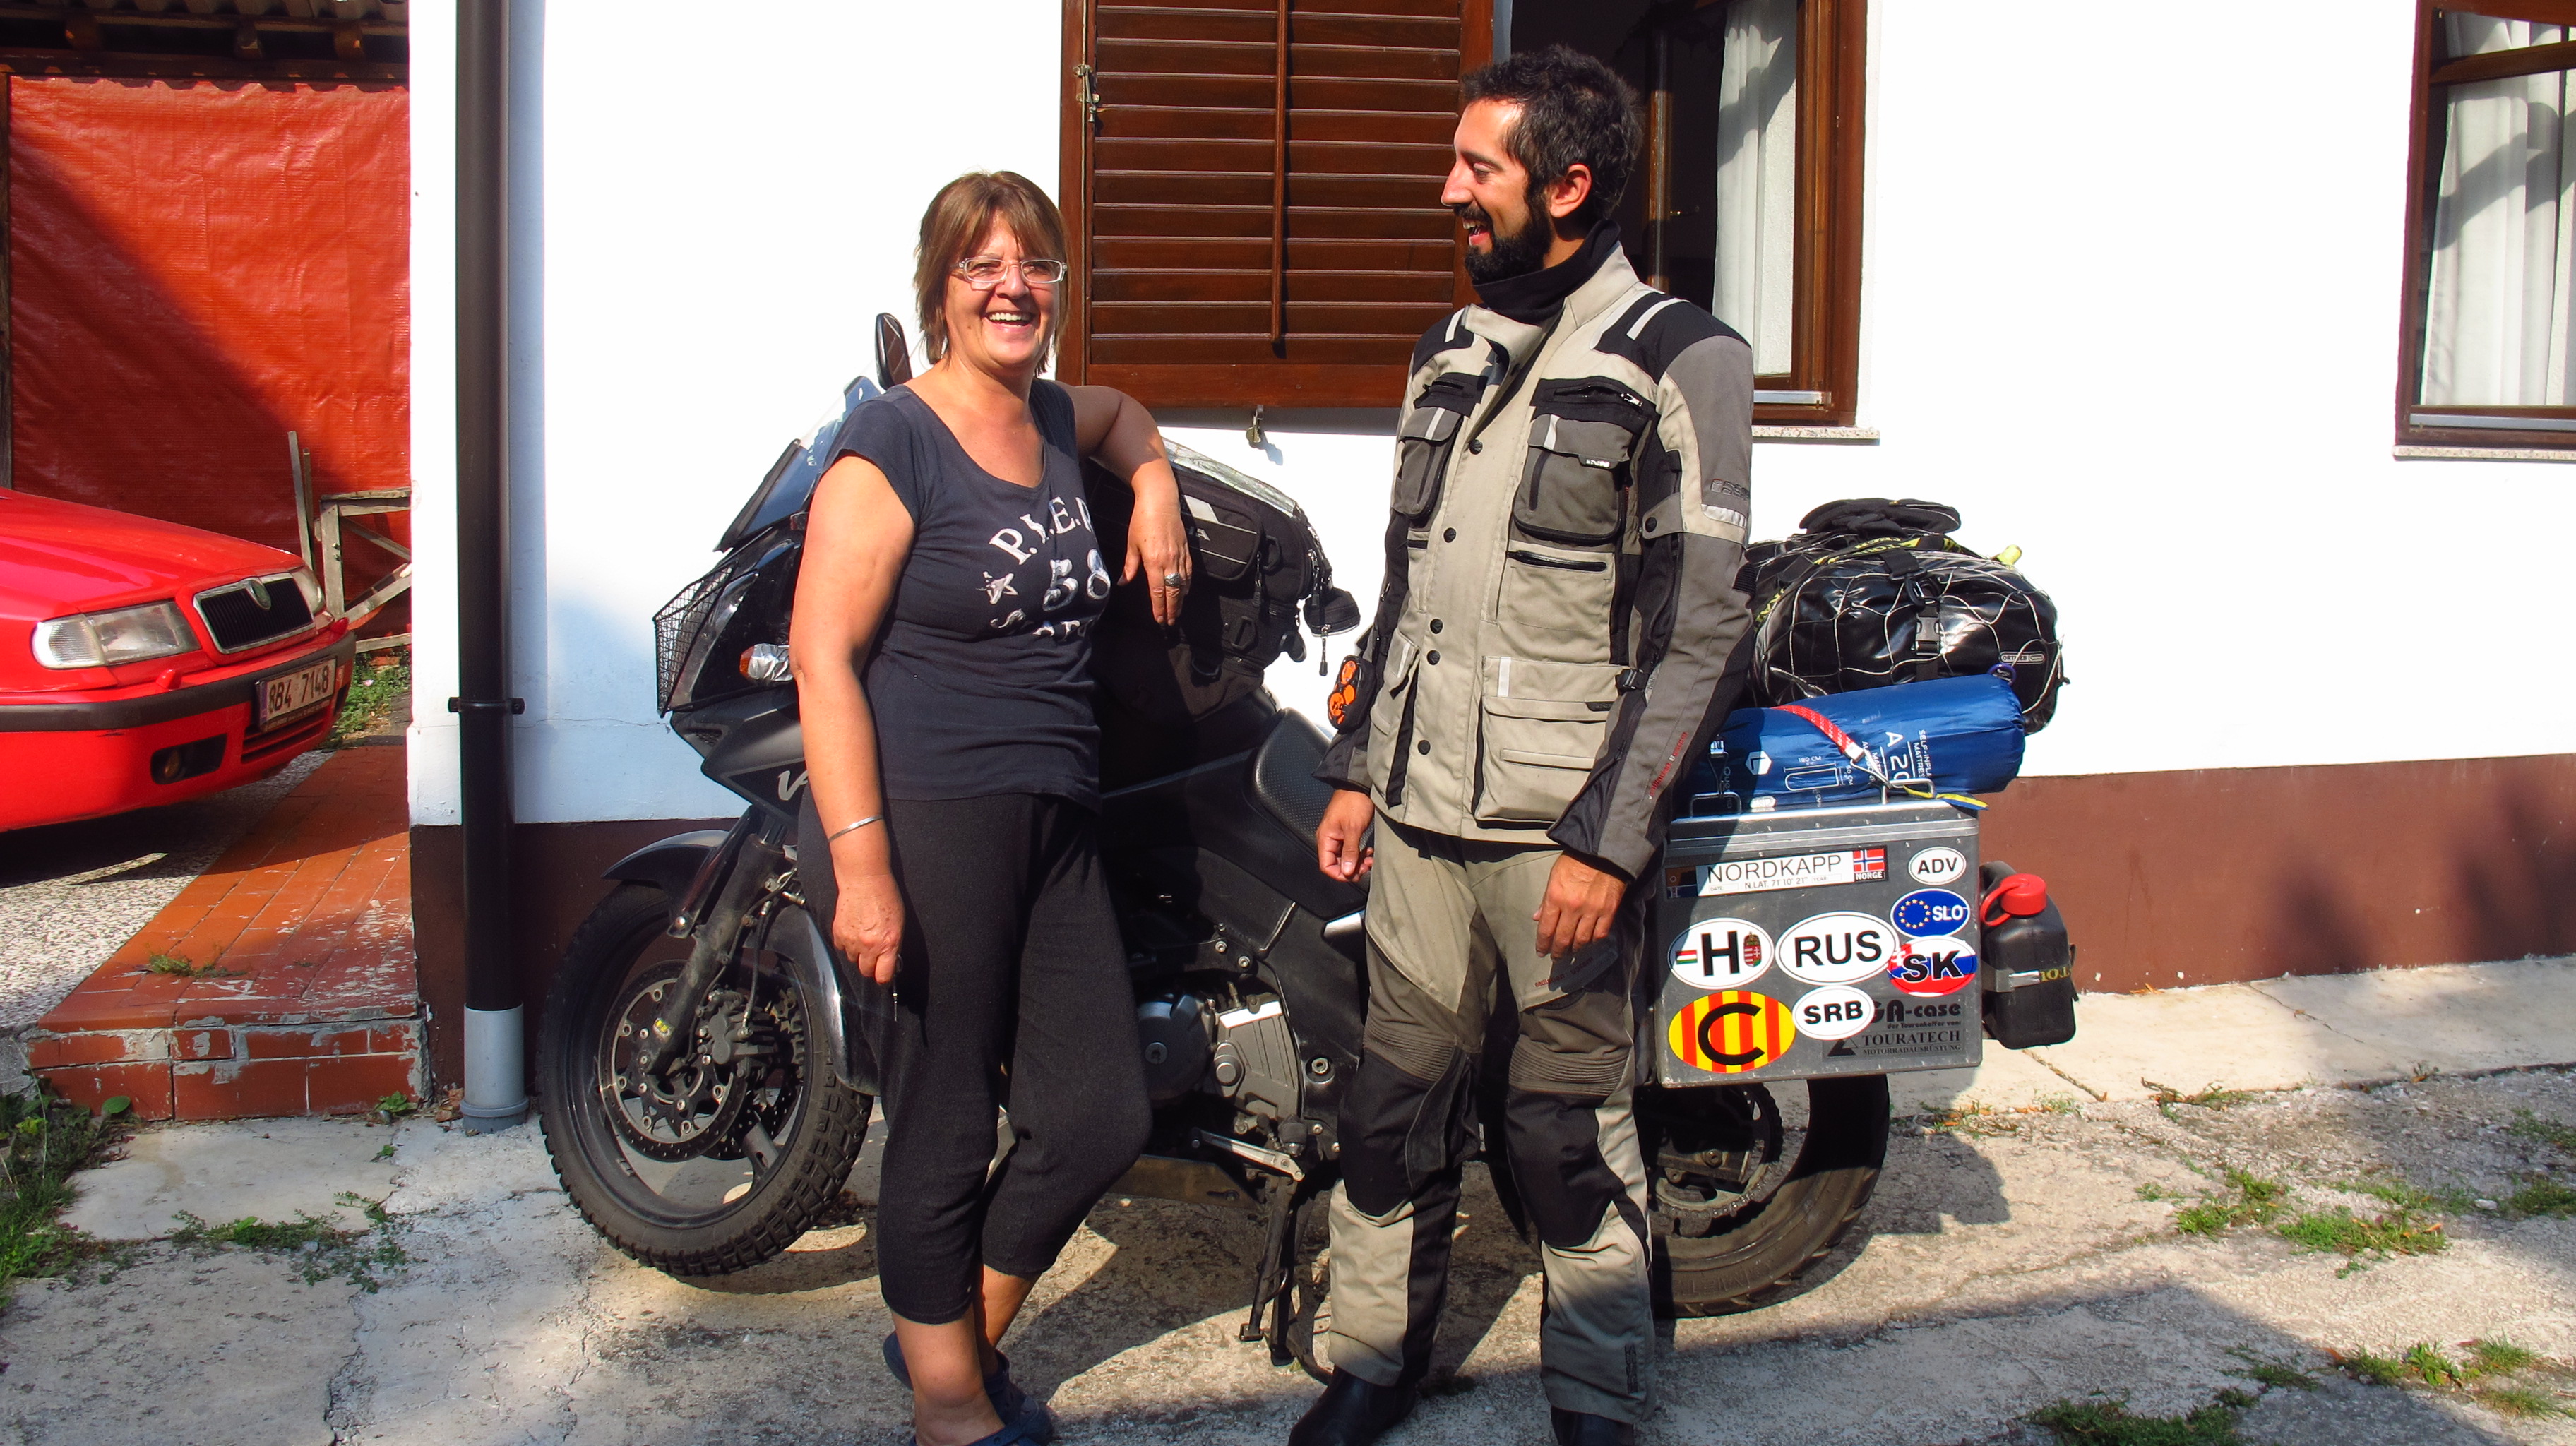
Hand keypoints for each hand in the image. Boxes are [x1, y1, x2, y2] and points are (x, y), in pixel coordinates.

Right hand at [831, 865, 903, 985]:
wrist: (864, 881)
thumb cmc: (886, 897)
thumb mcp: (898, 924)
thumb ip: (893, 945)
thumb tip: (890, 960)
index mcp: (888, 944)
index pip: (883, 976)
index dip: (884, 978)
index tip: (884, 977)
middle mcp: (869, 946)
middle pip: (866, 971)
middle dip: (871, 967)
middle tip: (874, 957)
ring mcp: (851, 941)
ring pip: (853, 960)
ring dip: (858, 954)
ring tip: (863, 939)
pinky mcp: (838, 934)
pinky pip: (841, 949)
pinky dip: (846, 945)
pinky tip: (853, 932)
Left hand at [1123, 481, 1191, 626]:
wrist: (1160, 501)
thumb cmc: (1142, 520)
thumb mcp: (1131, 544)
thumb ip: (1130, 566)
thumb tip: (1122, 582)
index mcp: (1154, 562)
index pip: (1157, 591)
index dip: (1158, 607)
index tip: (1159, 619)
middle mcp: (1169, 561)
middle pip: (1173, 592)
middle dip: (1172, 609)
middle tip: (1170, 622)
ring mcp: (1179, 556)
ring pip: (1183, 584)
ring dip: (1180, 600)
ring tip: (1178, 611)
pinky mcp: (1186, 549)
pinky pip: (1189, 572)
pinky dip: (1187, 584)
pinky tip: (1185, 591)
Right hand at [1316, 788, 1375, 882]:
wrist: (1359, 785)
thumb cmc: (1353, 802)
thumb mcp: (1353, 829)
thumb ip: (1350, 851)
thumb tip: (1347, 872)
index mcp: (1325, 838)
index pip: (1327, 866)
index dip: (1340, 874)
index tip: (1354, 875)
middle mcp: (1329, 839)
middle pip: (1337, 864)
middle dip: (1352, 868)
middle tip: (1366, 867)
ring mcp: (1338, 836)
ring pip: (1345, 858)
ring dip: (1357, 862)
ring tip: (1370, 859)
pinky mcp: (1346, 833)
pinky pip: (1350, 850)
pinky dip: (1359, 854)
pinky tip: (1368, 852)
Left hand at [1533, 853, 1625, 960]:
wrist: (1603, 851)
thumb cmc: (1576, 860)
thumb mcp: (1554, 876)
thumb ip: (1546, 899)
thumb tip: (1538, 917)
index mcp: (1555, 897)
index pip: (1546, 929)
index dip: (1542, 944)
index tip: (1541, 951)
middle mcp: (1572, 907)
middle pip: (1562, 939)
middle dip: (1557, 951)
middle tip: (1555, 956)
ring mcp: (1592, 910)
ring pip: (1581, 940)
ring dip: (1574, 949)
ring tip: (1571, 951)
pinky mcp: (1608, 911)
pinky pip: (1599, 934)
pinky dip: (1593, 941)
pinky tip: (1588, 942)